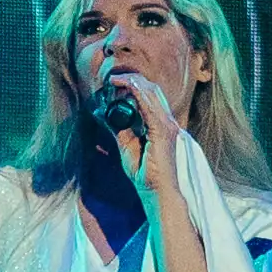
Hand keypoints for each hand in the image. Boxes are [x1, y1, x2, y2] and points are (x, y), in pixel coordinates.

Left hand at [86, 53, 183, 186]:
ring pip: (151, 93)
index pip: (149, 96)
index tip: (113, 83)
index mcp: (160, 124)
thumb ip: (118, 129)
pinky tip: (125, 87)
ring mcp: (167, 125)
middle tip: (111, 78)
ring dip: (131, 83)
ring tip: (114, 80)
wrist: (157, 192)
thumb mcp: (126, 146)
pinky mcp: (163, 131)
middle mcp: (167, 121)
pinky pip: (149, 106)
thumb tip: (104, 112)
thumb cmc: (145, 174)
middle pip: (151, 90)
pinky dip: (137, 93)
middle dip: (131, 80)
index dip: (132, 85)